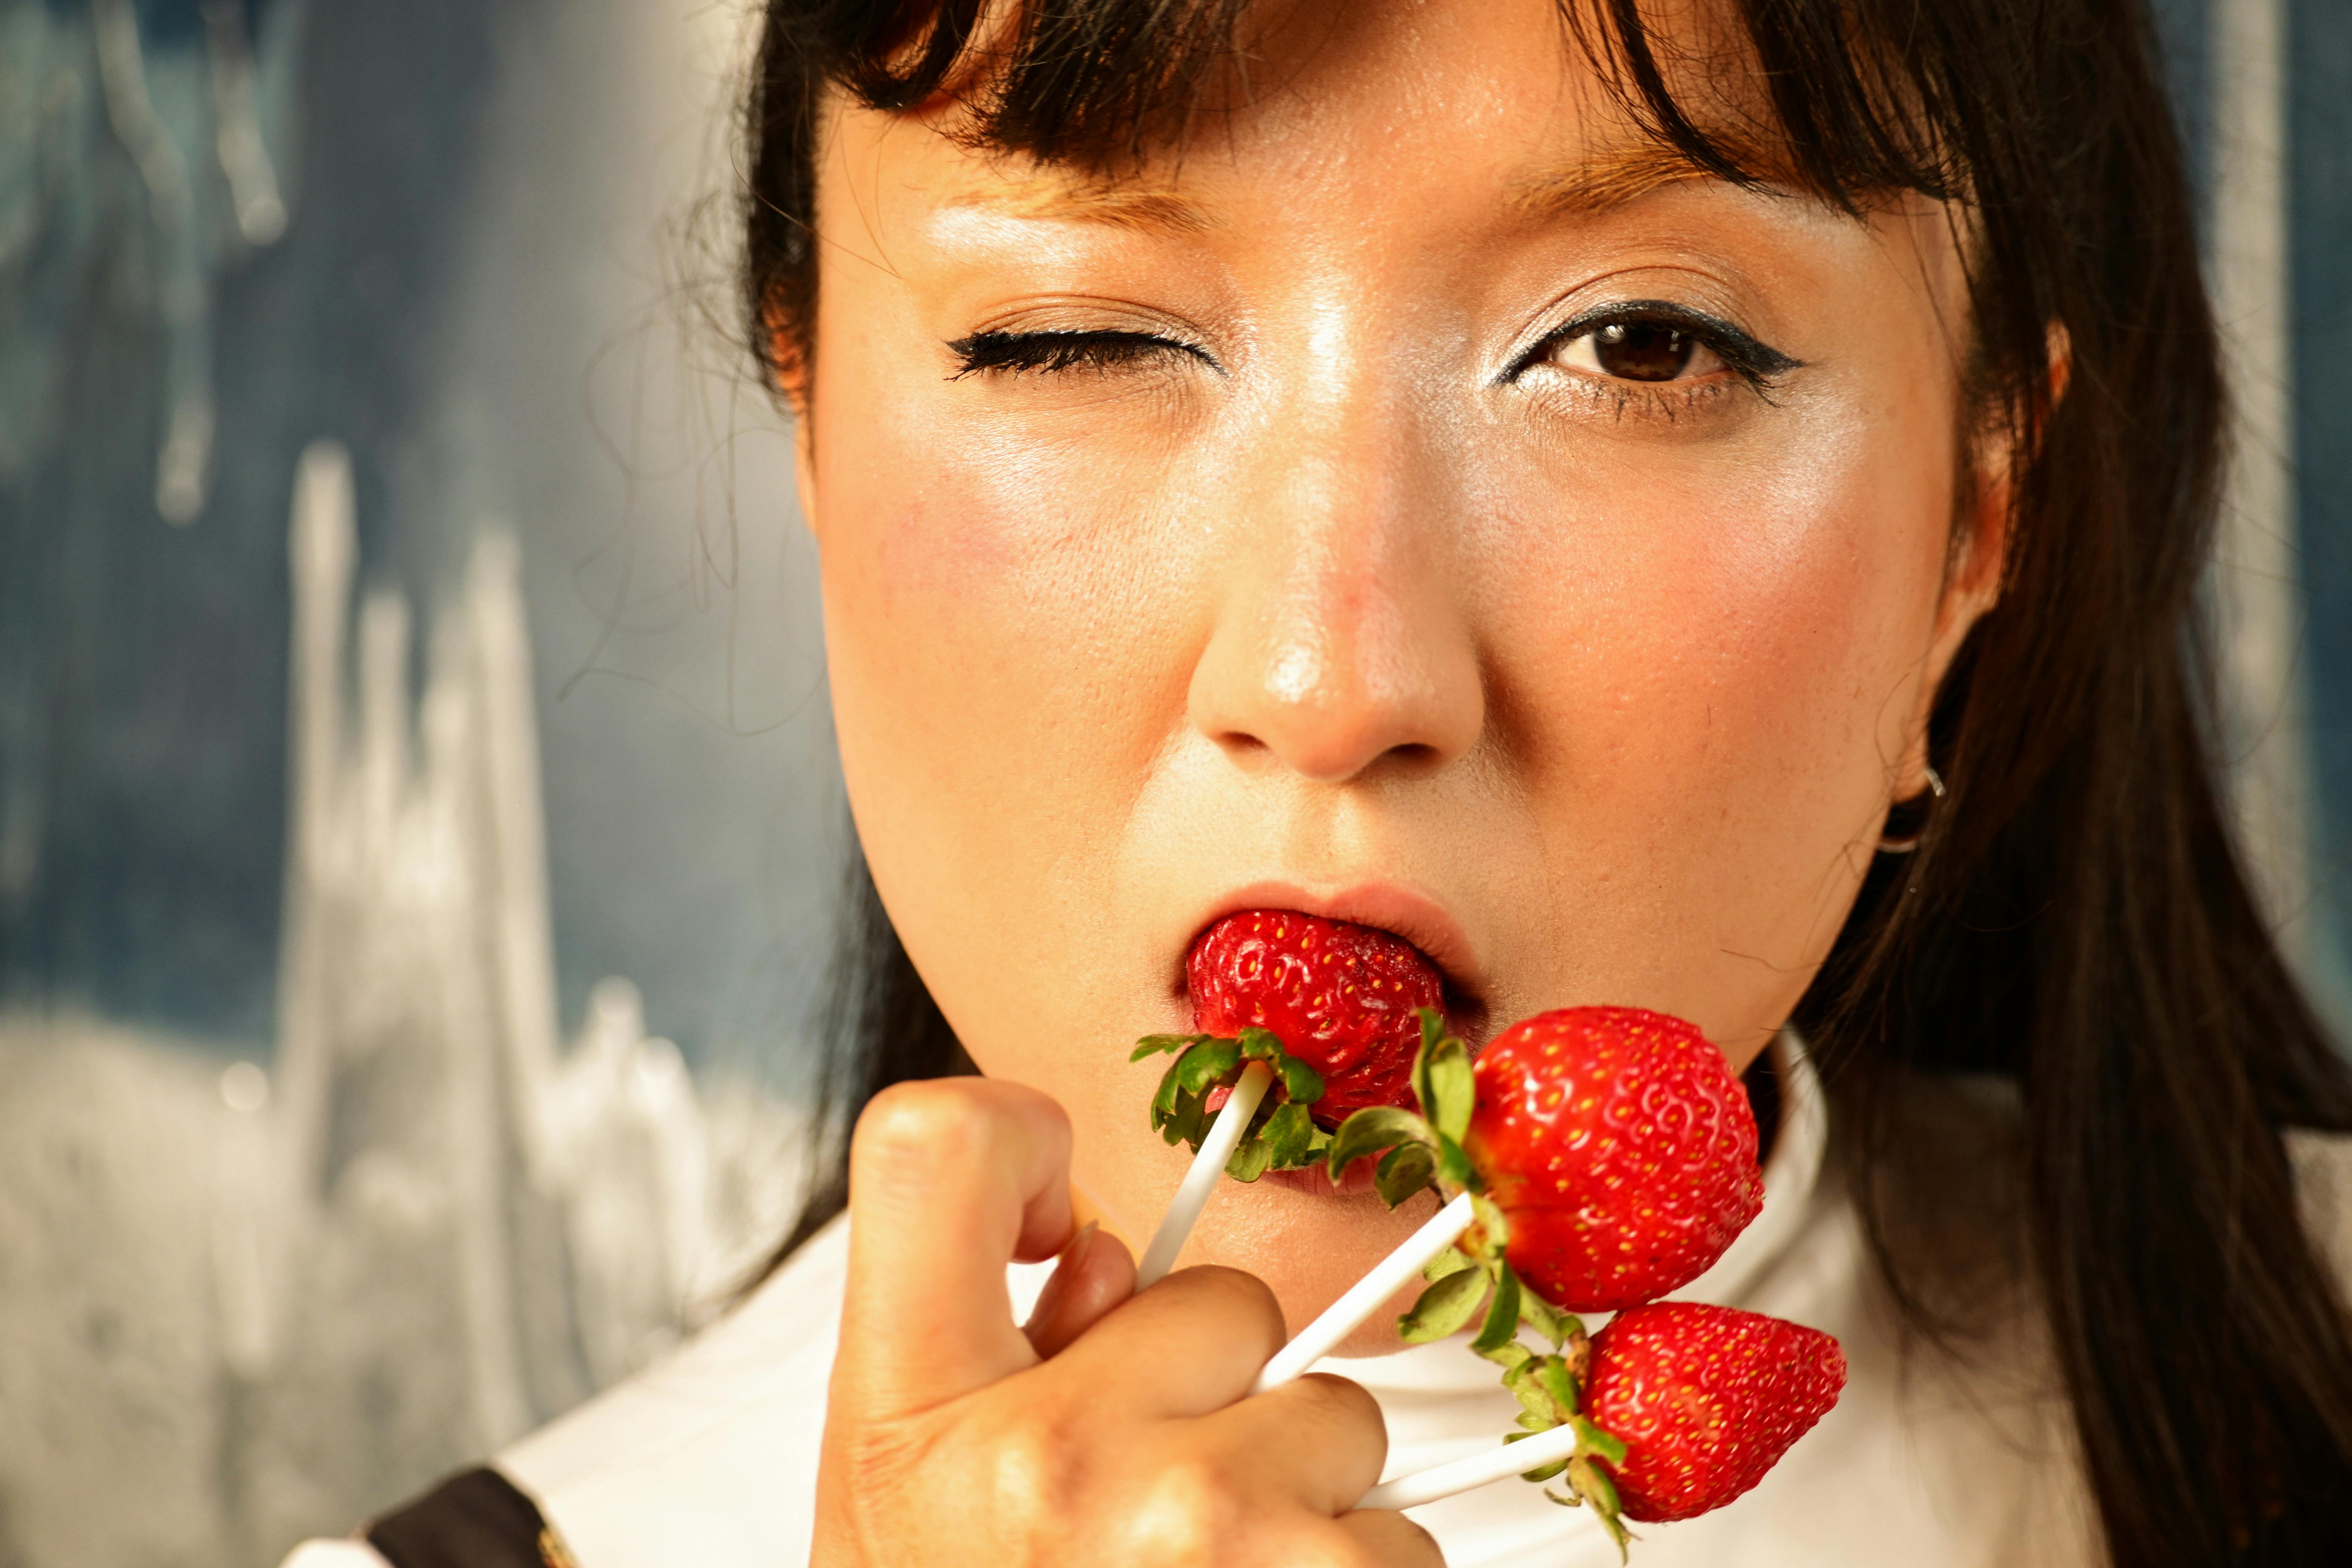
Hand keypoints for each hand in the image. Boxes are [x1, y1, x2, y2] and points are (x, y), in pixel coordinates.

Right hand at [812, 1077, 1440, 1566]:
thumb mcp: (910, 1509)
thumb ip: (999, 1351)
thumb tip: (1121, 1256)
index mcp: (915, 1417)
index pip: (935, 1147)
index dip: (1012, 1139)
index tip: (1060, 1212)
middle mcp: (1056, 1463)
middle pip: (1232, 1299)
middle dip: (1218, 1387)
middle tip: (1145, 1509)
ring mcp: (1205, 1542)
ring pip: (1340, 1426)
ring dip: (1300, 1505)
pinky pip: (1399, 1546)